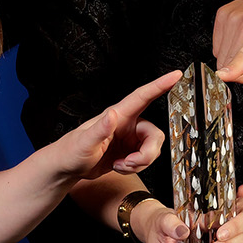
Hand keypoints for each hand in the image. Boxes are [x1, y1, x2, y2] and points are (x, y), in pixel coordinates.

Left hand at [55, 70, 180, 180]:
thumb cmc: (71, 152)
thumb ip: (99, 129)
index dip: (161, 84)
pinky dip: (135, 168)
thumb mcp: (84, 142)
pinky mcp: (130, 151)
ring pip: (152, 149)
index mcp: (118, 115)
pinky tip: (119, 166)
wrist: (67, 168)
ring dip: (139, 163)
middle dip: (146, 154)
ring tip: (119, 165)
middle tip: (129, 163)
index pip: (143, 96)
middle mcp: (127, 125)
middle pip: (154, 135)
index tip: (176, 75)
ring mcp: (130, 139)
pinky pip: (145, 160)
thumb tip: (112, 114)